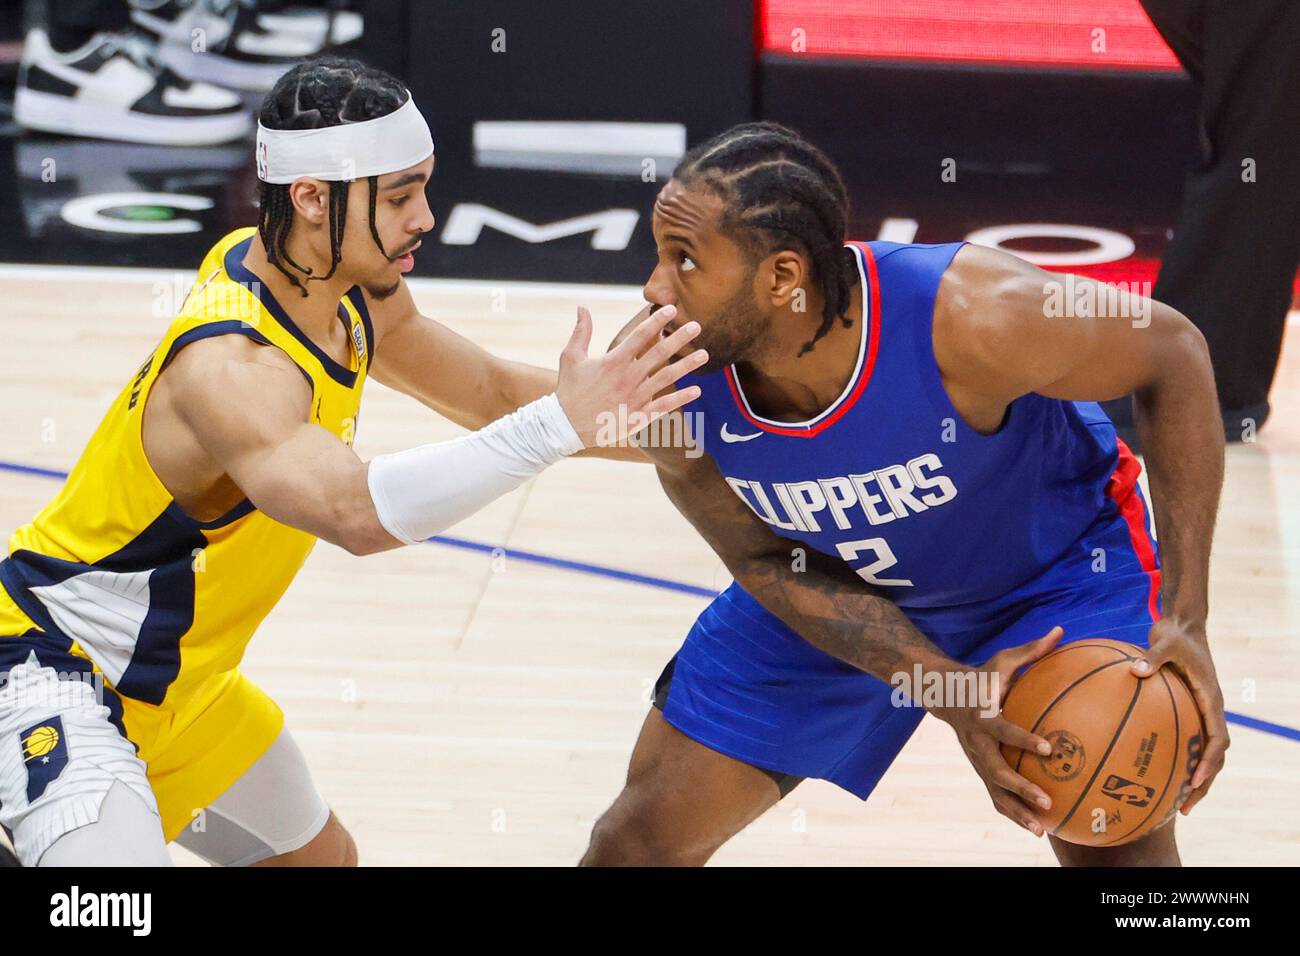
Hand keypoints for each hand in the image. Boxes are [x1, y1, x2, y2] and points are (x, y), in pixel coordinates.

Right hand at [556, 304, 706, 446]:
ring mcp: (634, 397)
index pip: (640, 335)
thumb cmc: (569, 390)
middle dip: (679, 338)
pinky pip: (663, 406)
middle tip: (696, 326)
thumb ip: (581, 332)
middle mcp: (627, 377)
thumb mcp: (571, 357)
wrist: (566, 426)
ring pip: (666, 378)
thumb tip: (582, 307)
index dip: (657, 321)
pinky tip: (697, 391)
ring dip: (686, 366)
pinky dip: (681, 399)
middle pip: (659, 353)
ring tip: (704, 355)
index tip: (672, 310)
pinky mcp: (637, 416)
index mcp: (613, 361)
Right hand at [930, 626, 1063, 836]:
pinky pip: (996, 797)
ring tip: (1042, 830)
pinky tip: (1038, 828)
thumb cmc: (982, 676)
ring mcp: (977, 761)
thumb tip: (1060, 631)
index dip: (1024, 739)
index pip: (1005, 730)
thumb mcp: (1002, 661)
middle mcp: (978, 744)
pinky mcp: (980, 772)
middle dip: (1020, 788)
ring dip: (1017, 812)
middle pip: (997, 771)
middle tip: (1046, 799)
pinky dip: (1014, 814)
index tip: (1049, 748)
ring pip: (995, 792)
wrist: (944, 696)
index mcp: (984, 717)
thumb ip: (1032, 650)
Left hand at [1131, 617, 1226, 814]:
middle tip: (1185, 807)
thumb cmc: (1177, 635)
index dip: (1209, 761)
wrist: (1183, 627)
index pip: (1218, 738)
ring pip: (1202, 753)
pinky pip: (1184, 740)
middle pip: (1214, 756)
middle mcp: (1210, 711)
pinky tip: (1149, 771)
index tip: (1196, 779)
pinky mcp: (1188, 711)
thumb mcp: (1166, 642)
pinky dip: (1174, 758)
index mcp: (1212, 700)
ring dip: (1193, 778)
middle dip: (1203, 783)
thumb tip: (1135, 670)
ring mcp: (1200, 713)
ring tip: (1173, 803)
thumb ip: (1153, 657)